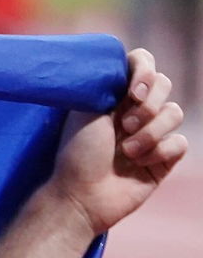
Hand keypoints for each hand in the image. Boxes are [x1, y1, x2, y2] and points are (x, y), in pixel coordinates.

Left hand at [46, 48, 187, 236]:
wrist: (80, 196)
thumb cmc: (76, 154)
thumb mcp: (85, 110)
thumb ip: (108, 82)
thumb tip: (126, 60)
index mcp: (114, 96)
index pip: (143, 62)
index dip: (144, 70)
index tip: (132, 91)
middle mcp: (135, 111)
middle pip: (165, 84)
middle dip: (147, 105)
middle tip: (123, 126)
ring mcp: (152, 134)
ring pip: (175, 113)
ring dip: (150, 132)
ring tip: (127, 151)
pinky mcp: (164, 158)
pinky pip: (180, 142)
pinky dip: (159, 152)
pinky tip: (139, 164)